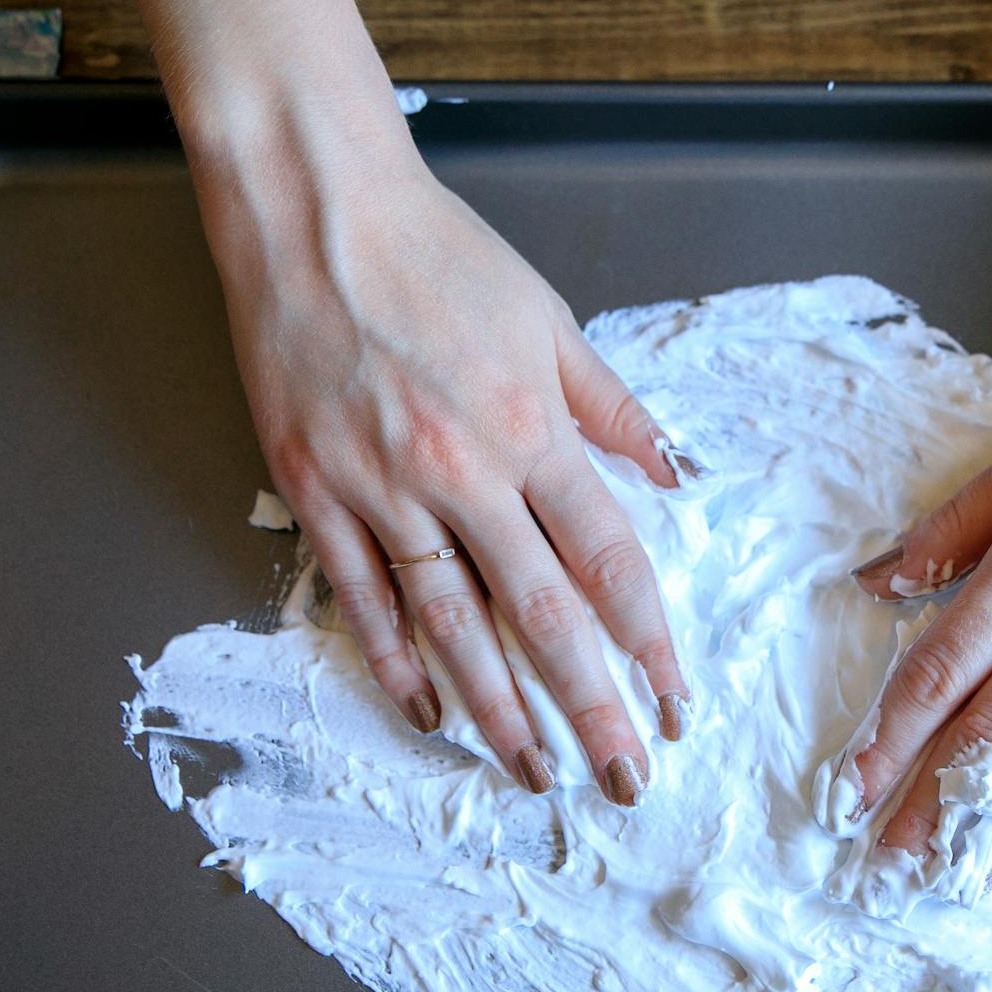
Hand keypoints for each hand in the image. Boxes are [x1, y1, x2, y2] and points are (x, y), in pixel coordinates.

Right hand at [204, 149, 690, 805]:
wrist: (315, 213)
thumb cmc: (439, 257)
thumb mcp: (552, 320)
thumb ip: (615, 411)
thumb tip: (677, 475)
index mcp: (533, 432)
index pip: (609, 564)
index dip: (649, 643)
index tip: (676, 702)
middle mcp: (464, 474)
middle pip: (542, 616)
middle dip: (591, 707)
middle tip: (623, 779)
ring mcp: (382, 490)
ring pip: (452, 625)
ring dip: (498, 709)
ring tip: (534, 773)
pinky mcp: (314, 492)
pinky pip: (361, 597)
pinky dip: (394, 660)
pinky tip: (426, 712)